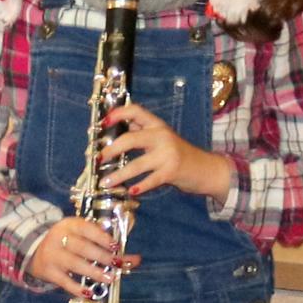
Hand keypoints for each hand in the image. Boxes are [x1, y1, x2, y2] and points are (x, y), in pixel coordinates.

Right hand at [28, 215, 132, 298]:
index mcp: (70, 224)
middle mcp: (59, 238)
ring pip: (75, 264)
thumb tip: (132, 230)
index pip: (87, 229)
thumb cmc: (67, 241)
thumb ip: (105, 233)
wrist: (35, 250)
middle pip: (83, 248)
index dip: (102, 238)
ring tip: (109, 279)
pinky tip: (89, 293)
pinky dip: (77, 288)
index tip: (116, 246)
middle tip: (118, 264)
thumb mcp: (81, 231)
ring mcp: (52, 255)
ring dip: (94, 272)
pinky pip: (64, 282)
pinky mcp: (48, 272)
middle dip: (103, 257)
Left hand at [101, 103, 231, 198]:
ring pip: (137, 164)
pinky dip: (139, 187)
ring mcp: (167, 154)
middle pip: (131, 139)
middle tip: (98, 158)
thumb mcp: (161, 138)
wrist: (205, 168)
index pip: (136, 111)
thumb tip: (115, 128)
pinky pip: (150, 180)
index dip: (118, 114)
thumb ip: (141, 132)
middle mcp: (162, 136)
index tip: (103, 122)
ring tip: (105, 182)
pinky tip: (130, 191)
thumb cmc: (178, 153)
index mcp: (157, 125)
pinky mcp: (171, 171)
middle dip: (111, 149)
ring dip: (119, 175)